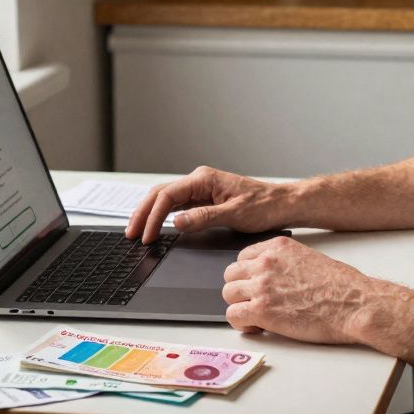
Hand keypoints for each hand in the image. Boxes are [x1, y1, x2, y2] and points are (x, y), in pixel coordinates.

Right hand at [124, 166, 294, 243]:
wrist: (282, 203)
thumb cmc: (264, 206)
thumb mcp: (234, 214)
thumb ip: (203, 217)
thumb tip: (177, 221)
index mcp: (204, 179)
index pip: (168, 195)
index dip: (153, 216)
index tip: (147, 235)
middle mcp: (200, 180)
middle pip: (160, 194)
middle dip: (143, 213)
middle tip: (131, 233)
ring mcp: (201, 189)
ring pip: (166, 198)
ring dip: (150, 213)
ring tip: (137, 230)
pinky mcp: (205, 198)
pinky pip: (177, 204)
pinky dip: (163, 215)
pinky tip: (156, 225)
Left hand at [221, 236, 388, 343]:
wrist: (354, 303)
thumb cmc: (341, 286)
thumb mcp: (309, 259)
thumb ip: (284, 263)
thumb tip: (274, 278)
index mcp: (278, 247)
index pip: (243, 257)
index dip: (248, 275)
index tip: (254, 285)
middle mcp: (266, 262)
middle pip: (231, 274)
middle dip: (241, 290)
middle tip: (255, 302)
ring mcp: (262, 285)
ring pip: (229, 294)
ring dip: (241, 306)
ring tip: (258, 316)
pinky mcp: (262, 309)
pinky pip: (233, 315)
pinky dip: (242, 324)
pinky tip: (258, 327)